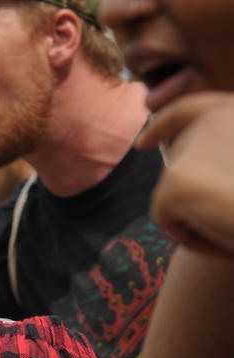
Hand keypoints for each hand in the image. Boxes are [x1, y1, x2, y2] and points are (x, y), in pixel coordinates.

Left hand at [137, 93, 233, 258]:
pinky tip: (225, 235)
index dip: (163, 125)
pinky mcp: (174, 180)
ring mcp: (192, 145)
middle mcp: (215, 116)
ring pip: (173, 192)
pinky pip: (165, 219)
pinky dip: (191, 237)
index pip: (190, 110)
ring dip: (200, 215)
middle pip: (178, 161)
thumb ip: (226, 154)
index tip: (143, 142)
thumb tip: (188, 170)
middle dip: (196, 192)